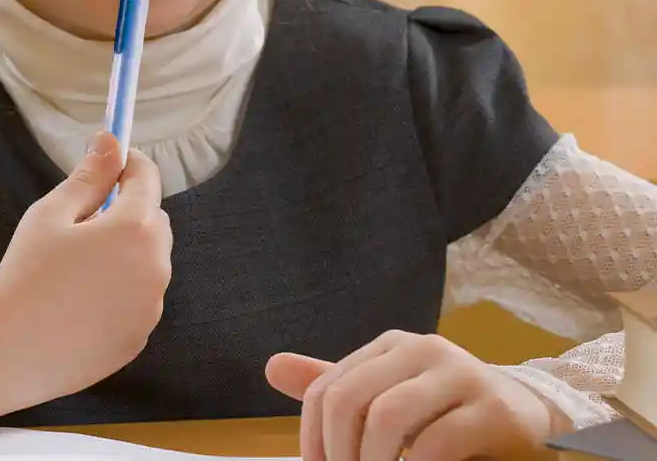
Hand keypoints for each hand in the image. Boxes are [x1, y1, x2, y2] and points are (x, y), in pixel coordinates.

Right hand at [0, 131, 171, 427]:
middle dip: (129, 211)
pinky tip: (80, 301)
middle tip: (84, 221)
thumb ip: (90, 175)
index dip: (128, 164)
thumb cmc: (26, 273)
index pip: (147, 178)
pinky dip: (121, 291)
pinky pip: (138, 299)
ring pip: (148, 262)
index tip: (109, 161)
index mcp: (136, 228)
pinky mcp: (139, 337)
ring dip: (127, 253)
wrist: (6, 351)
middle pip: (154, 221)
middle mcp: (155, 266)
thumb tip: (111, 141)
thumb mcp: (53, 213)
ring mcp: (151, 306)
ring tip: (78, 266)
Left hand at [266, 331, 570, 460]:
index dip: (312, 438)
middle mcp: (420, 349)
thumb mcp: (387, 392)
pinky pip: (439, 442)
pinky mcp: (492, 409)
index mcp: (389, 346)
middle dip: (340, 454)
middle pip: (352, 400)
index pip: (328, 388)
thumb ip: (334, 385)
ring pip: (390, 418)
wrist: (525, 409)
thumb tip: (271, 367)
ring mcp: (458, 375)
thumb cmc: (442, 407)